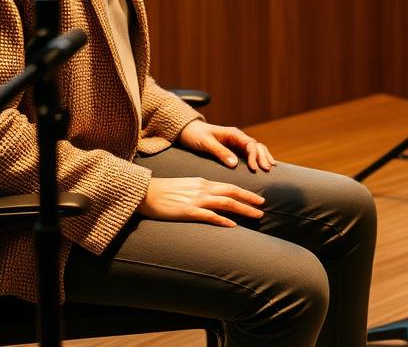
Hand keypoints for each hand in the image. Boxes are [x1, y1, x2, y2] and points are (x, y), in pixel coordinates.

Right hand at [138, 176, 264, 226]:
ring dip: (243, 209)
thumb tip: (213, 198)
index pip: (229, 186)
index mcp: (202, 182)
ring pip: (226, 203)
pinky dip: (222, 220)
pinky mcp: (187, 211)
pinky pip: (209, 216)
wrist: (145, 193)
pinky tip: (233, 226)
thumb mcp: (186, 186)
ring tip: (256, 216)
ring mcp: (196, 200)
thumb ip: (200, 190)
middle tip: (263, 206)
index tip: (257, 199)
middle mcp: (202, 189)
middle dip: (249, 200)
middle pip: (232, 192)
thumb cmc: (163, 191)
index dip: (245, 193)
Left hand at [178, 120, 276, 171]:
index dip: (254, 156)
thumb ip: (220, 152)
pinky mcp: (233, 148)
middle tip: (268, 169)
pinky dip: (257, 158)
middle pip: (256, 146)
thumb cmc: (196, 136)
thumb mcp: (206, 143)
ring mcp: (237, 143)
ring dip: (263, 156)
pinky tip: (262, 165)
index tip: (255, 169)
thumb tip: (235, 164)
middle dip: (263, 156)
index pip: (250, 144)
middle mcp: (238, 137)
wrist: (187, 131)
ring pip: (255, 148)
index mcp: (233, 134)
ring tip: (271, 167)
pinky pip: (249, 153)